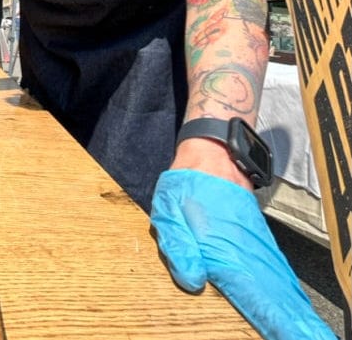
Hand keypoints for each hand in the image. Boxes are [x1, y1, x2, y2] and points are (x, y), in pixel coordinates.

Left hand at [150, 170, 335, 339]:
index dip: (273, 318)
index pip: (253, 294)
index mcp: (224, 250)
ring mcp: (254, 245)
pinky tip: (290, 305)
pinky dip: (285, 291)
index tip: (294, 336)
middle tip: (309, 338)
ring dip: (291, 308)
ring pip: (277, 283)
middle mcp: (245, 251)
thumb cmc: (185, 187)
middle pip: (273, 294)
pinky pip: (274, 270)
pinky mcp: (256, 240)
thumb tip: (192, 282)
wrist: (212, 156)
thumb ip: (178, 247)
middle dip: (292, 320)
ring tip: (305, 331)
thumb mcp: (168, 213)